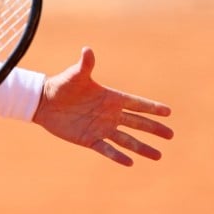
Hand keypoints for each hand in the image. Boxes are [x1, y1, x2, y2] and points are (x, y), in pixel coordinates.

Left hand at [32, 47, 173, 165]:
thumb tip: (87, 50)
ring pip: (126, 139)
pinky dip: (117, 156)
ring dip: (142, 147)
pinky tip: (130, 163)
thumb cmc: (61, 85)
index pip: (136, 103)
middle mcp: (110, 114)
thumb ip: (85, 65)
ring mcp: (101, 128)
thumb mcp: (75, 75)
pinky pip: (106, 149)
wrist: (43, 102)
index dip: (152, 108)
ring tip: (158, 156)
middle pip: (137, 123)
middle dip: (154, 129)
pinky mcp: (89, 139)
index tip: (168, 112)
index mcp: (111, 98)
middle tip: (170, 135)